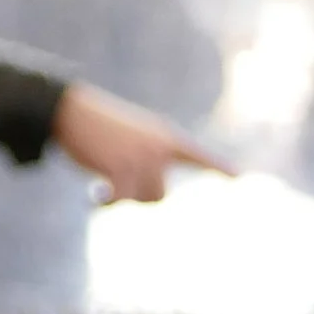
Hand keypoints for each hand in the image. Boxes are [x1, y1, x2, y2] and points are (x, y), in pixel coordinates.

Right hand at [52, 80, 228, 203]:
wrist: (72, 110)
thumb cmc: (99, 125)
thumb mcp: (132, 138)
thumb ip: (149, 161)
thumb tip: (154, 195)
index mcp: (166, 137)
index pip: (199, 156)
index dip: (219, 167)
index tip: (240, 176)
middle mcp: (161, 148)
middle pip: (159, 196)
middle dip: (137, 195)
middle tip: (115, 180)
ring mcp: (144, 158)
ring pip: (143, 200)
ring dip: (122, 197)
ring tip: (103, 182)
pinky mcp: (124, 168)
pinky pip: (121, 200)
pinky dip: (106, 202)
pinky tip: (93, 197)